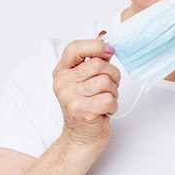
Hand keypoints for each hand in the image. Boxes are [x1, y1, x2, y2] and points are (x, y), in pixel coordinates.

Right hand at [52, 34, 119, 148]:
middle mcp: (62, 83)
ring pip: (106, 82)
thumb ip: (94, 58)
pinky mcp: (82, 111)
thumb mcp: (87, 80)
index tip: (109, 51)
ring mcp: (70, 97)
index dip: (95, 46)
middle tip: (109, 87)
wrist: (81, 139)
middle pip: (98, 65)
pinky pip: (109, 99)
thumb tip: (104, 36)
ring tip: (104, 100)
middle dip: (112, 75)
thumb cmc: (87, 107)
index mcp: (62, 71)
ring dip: (113, 92)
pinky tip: (105, 111)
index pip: (75, 48)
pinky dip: (113, 106)